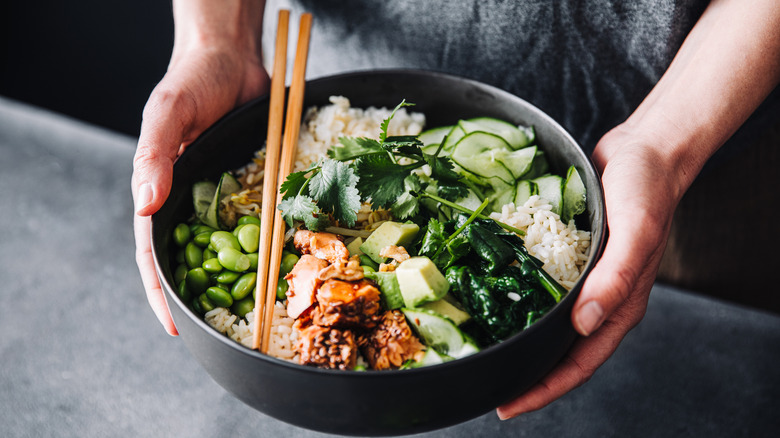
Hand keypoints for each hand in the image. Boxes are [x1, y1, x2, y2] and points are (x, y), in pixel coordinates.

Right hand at [132, 40, 269, 334]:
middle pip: (193, 261)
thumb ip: (154, 157)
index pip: (154, 255)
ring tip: (258, 311)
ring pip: (228, 249)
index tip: (176, 328)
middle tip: (226, 331)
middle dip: (203, 297)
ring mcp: (222, 197)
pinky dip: (267, 244)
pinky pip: (259, 222)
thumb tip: (144, 206)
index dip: (162, 294)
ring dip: (239, 278)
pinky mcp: (251, 187)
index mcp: (160, 193)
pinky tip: (283, 264)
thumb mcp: (167, 114)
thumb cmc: (190, 82)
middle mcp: (190, 202)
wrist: (230, 59)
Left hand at [497, 125, 680, 417]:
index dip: (545, 389)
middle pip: (560, 352)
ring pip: (549, 324)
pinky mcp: (569, 261)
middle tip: (487, 385)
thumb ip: (614, 279)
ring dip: (521, 341)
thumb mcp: (634, 231)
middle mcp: (599, 301)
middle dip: (527, 374)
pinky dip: (520, 302)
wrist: (643, 151)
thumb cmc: (647, 190)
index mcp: (618, 306)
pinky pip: (543, 292)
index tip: (508, 405)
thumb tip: (584, 324)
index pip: (580, 364)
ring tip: (485, 351)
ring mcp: (584, 282)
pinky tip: (493, 301)